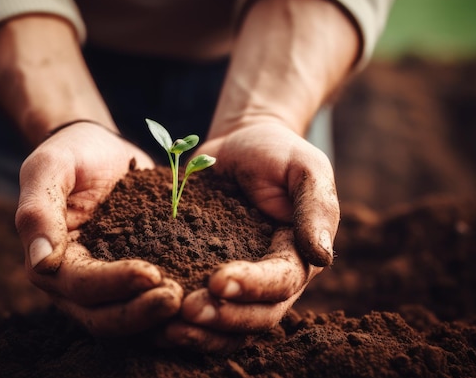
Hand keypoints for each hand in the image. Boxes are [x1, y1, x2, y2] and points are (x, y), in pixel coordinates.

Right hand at [16, 121, 182, 335]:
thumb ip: (38, 211)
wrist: (100, 148)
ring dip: (156, 318)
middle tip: (178, 299)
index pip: (80, 286)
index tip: (152, 273)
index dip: (113, 284)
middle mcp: (74, 284)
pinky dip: (169, 308)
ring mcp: (105, 284)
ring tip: (191, 302)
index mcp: (50, 262)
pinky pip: (147, 302)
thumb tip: (41, 263)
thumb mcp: (49, 169)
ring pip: (127, 319)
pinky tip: (199, 296)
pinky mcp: (132, 278)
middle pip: (103, 317)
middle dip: (140, 313)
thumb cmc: (71, 153)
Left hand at [163, 121, 339, 351]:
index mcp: (298, 256)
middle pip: (256, 316)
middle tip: (185, 311)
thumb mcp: (304, 169)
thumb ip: (315, 208)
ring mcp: (240, 282)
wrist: (240, 143)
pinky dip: (181, 320)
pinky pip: (201, 306)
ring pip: (228, 324)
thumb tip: (322, 256)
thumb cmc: (276, 152)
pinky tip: (153, 322)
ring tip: (166, 329)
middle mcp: (272, 279)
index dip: (252, 287)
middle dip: (223, 317)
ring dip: (201, 332)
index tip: (217, 280)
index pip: (281, 283)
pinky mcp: (206, 274)